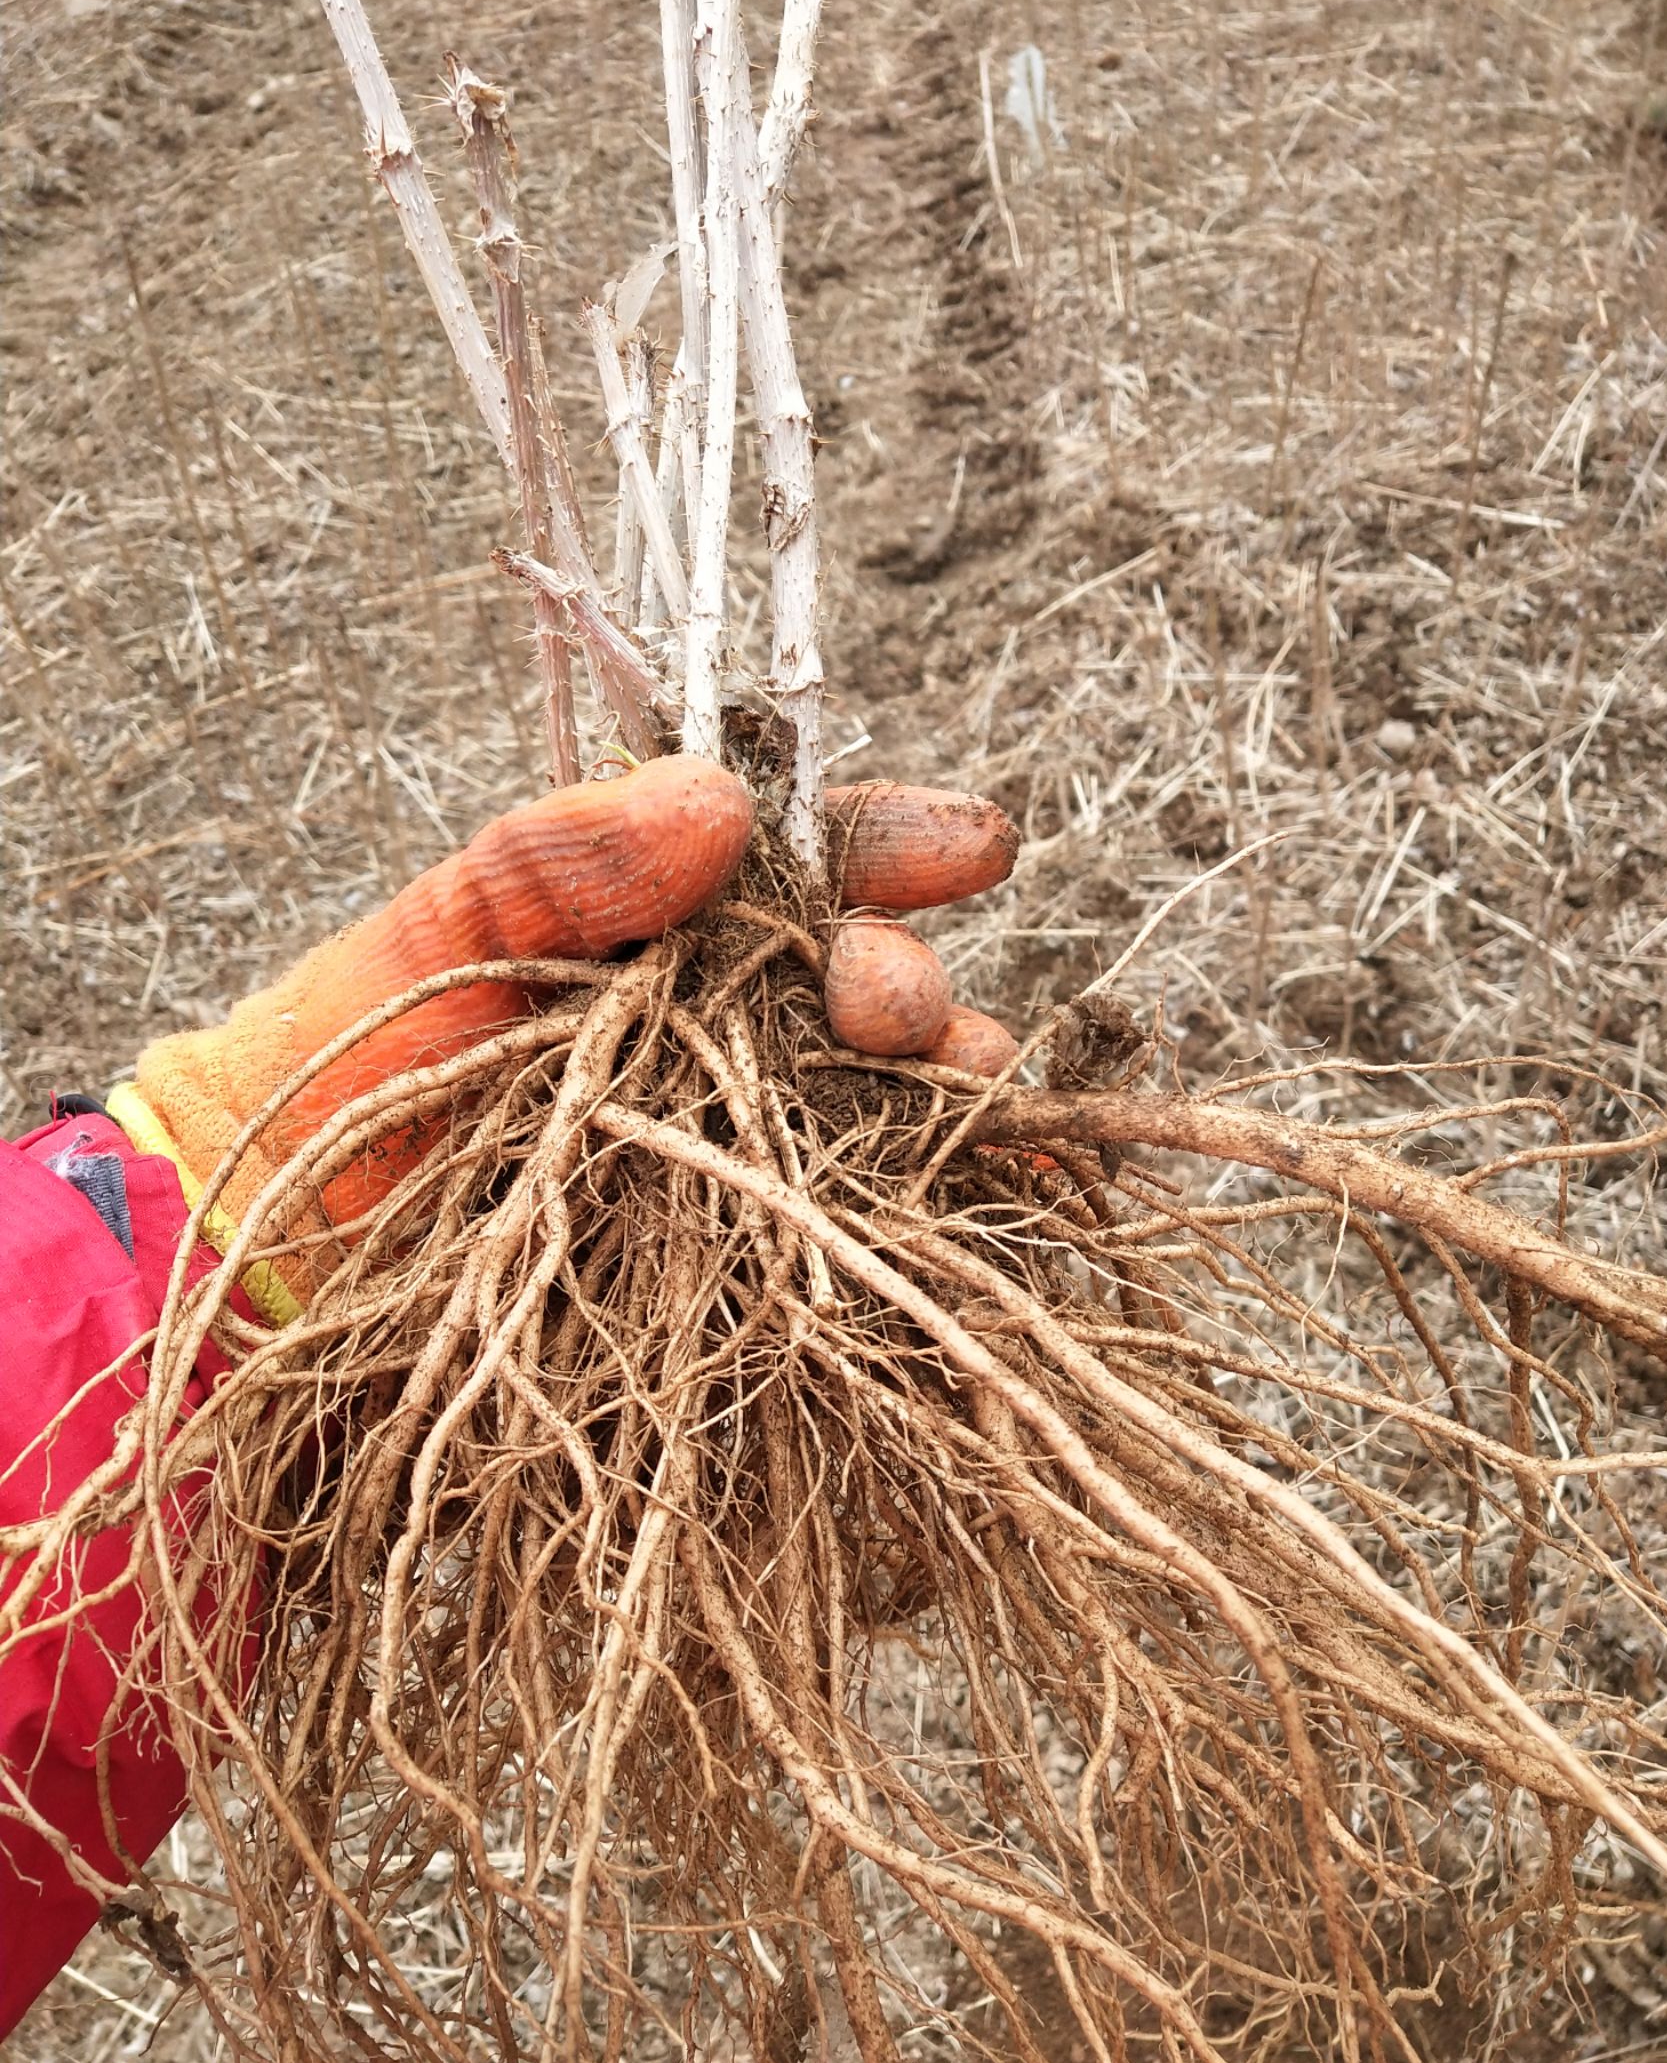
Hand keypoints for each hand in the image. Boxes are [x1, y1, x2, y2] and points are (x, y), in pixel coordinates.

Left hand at [114, 759, 1017, 1312]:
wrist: (263, 1265)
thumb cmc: (329, 1079)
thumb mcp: (430, 943)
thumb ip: (555, 865)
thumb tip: (718, 797)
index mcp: (642, 926)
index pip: (790, 865)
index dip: (885, 845)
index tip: (970, 848)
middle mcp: (701, 1025)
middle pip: (849, 986)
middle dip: (901, 981)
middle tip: (894, 1008)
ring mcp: (719, 1139)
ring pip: (868, 1099)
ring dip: (936, 1088)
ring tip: (960, 1093)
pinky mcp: (724, 1250)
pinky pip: (849, 1214)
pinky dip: (936, 1198)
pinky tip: (1007, 1195)